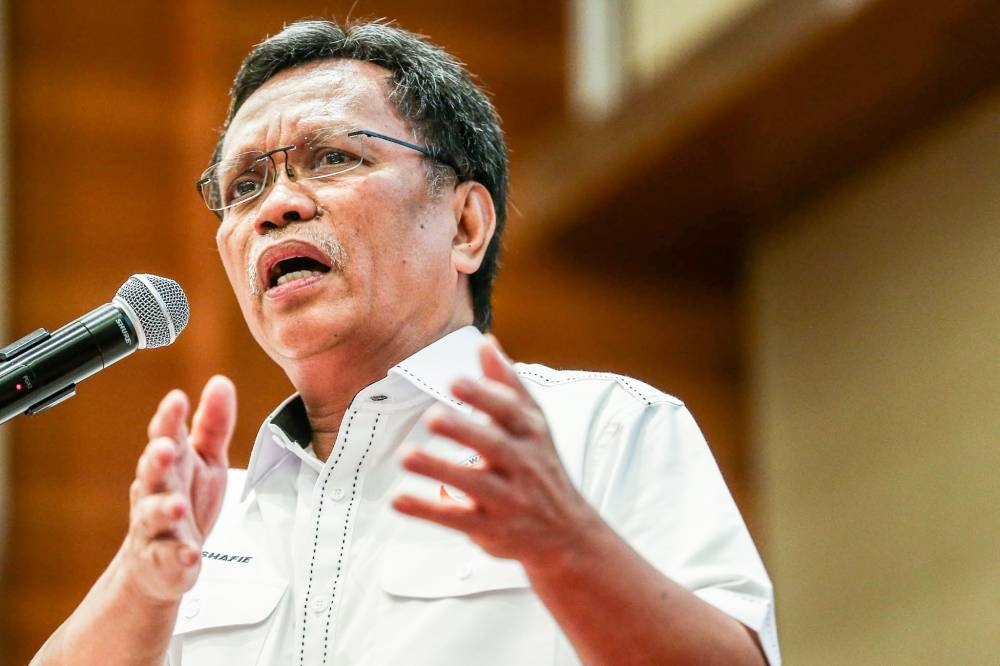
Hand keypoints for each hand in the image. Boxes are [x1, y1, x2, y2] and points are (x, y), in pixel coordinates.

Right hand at [119, 375, 235, 602]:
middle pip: (152, 471)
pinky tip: (191, 555)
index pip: (166, 434)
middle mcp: (156, 491)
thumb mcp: (205, 459)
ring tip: (177, 504)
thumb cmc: (185, 500)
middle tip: (165, 448)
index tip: (177, 399)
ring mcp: (156, 527)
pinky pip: (169, 558)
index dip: (169, 418)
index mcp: (170, 463)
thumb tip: (220, 382)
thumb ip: (213, 423)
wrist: (160, 564)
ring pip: (154, 515)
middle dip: (157, 458)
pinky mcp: (163, 560)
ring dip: (165, 508)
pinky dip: (179, 556)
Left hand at [392, 337, 600, 569]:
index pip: (511, 412)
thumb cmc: (541, 468)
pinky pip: (457, 519)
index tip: (456, 382)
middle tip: (432, 417)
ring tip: (406, 456)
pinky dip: (428, 510)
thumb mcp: (534, 425)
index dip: (484, 396)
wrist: (567, 533)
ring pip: (475, 484)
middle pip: (495, 445)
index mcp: (532, 435)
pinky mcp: (491, 528)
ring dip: (439, 470)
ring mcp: (508, 499)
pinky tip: (398, 499)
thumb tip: (486, 343)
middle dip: (464, 431)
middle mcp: (523, 465)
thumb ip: (507, 384)